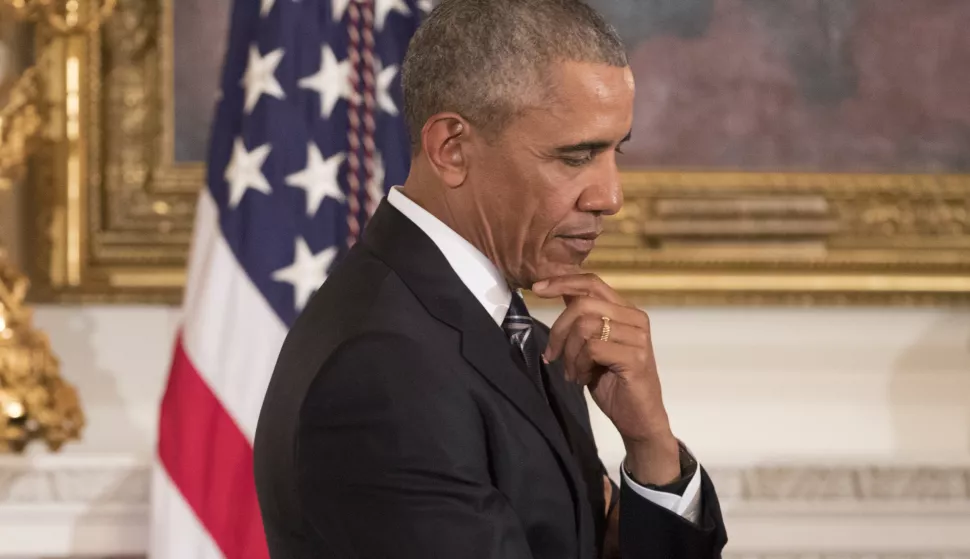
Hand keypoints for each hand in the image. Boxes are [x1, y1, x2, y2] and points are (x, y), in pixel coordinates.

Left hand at [532, 274, 679, 484]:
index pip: (592, 282)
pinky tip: (583, 378)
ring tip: (573, 372)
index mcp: (626, 311)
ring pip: (585, 327)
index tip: (537, 288)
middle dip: (558, 330)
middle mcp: (636, 318)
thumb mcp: (593, 345)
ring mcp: (638, 337)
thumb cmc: (613, 381)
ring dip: (569, 353)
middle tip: (552, 354)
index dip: (562, 281)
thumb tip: (558, 291)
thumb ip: (583, 319)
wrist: (638, 418)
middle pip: (583, 304)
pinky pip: (592, 349)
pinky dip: (579, 365)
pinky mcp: (635, 357)